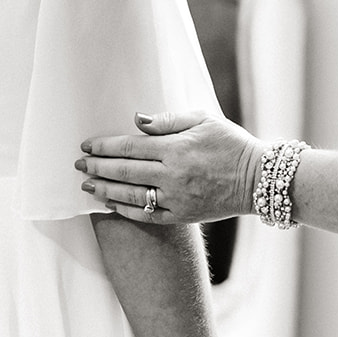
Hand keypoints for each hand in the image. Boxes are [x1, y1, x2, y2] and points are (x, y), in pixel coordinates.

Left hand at [78, 109, 263, 224]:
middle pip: (125, 172)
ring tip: (88, 187)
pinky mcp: (183, 216)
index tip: (87, 146)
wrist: (258, 179)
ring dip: (105, 191)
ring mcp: (177, 198)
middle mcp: (173, 175)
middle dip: (98, 168)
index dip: (105, 147)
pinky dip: (127, 211)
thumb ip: (168, 120)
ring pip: (131, 196)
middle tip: (79, 166)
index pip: (130, 146)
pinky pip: (148, 215)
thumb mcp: (204, 120)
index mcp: (177, 148)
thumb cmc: (231, 144)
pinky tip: (112, 206)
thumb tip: (136, 121)